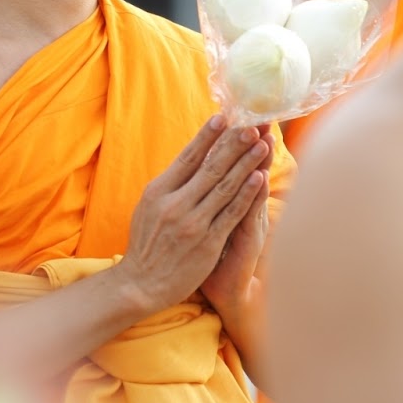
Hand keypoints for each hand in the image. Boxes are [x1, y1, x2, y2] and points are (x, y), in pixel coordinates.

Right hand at [117, 117, 269, 316]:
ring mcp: (192, 223)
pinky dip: (247, 194)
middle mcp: (175, 203)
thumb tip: (190, 158)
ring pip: (225, 186)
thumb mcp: (148, 207)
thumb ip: (170, 184)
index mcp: (158, 191)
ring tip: (262, 144)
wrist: (141, 284)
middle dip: (233, 143)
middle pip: (210, 167)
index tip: (224, 117)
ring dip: (246, 163)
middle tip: (251, 124)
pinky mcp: (207, 242)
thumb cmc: (146, 244)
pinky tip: (260, 178)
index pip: (188, 157)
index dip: (208, 136)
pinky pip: (231, 213)